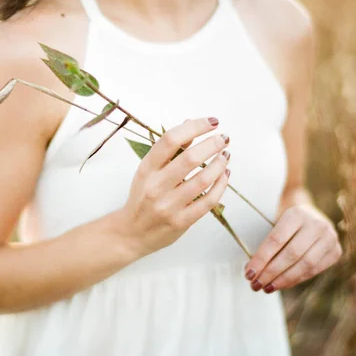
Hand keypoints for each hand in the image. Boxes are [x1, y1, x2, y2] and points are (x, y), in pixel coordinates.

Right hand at [117, 117, 230, 257]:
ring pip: (203, 180)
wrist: (130, 233)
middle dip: (212, 144)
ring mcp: (169, 205)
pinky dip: (221, 185)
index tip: (211, 122)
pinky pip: (208, 201)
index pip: (170, 140)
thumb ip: (170, 150)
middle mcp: (156, 186)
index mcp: (146, 169)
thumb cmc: (141, 198)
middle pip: (190, 159)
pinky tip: (224, 175)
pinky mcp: (181, 222)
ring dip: (219, 164)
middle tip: (223, 138)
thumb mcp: (148, 171)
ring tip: (225, 155)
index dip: (194, 127)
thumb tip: (189, 124)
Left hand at [244, 204, 341, 292]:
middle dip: (271, 273)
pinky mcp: (336, 251)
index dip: (261, 259)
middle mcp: (316, 224)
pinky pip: (314, 270)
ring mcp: (330, 238)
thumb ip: (267, 245)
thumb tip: (253, 271)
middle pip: (291, 255)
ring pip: (305, 265)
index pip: (275, 240)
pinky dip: (296, 280)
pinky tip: (282, 284)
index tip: (248, 273)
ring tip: (267, 288)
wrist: (309, 212)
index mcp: (296, 214)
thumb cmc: (285, 221)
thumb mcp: (275, 223)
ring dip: (284, 280)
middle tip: (256, 284)